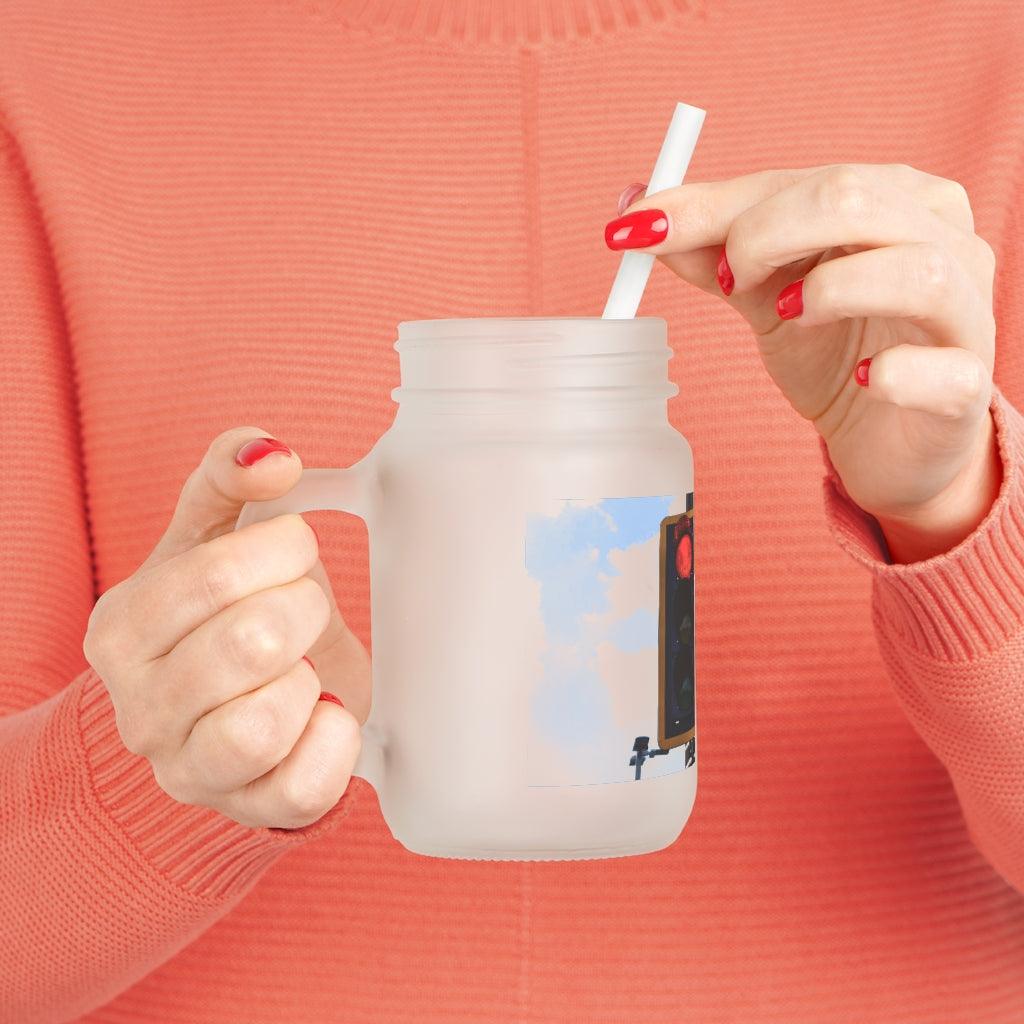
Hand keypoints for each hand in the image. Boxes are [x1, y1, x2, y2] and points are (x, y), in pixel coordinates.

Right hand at [84, 428, 369, 828]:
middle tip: (304, 608)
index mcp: (122, 630)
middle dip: (304, 609)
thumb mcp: (213, 535)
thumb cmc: (223, 612)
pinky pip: (304, 787)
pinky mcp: (249, 809)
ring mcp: (189, 770)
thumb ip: (229, 476)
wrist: (231, 704)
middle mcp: (140, 709)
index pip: (215, 576)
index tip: (295, 549)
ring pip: (264, 724)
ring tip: (304, 666)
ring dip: (310, 679)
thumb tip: (271, 454)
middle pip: (251, 643)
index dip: (282, 550)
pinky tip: (324, 711)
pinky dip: (335, 740)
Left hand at [607, 165, 999, 561]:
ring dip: (831, 290)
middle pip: (856, 199)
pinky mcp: (968, 386)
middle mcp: (943, 239)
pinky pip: (944, 370)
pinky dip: (896, 373)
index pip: (801, 180)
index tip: (640, 229)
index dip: (715, 205)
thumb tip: (637, 211)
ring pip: (916, 270)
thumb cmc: (834, 352)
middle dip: (766, 233)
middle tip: (727, 281)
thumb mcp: (764, 295)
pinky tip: (863, 380)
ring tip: (786, 316)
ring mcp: (965, 312)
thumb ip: (712, 252)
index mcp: (893, 199)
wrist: (886, 439)